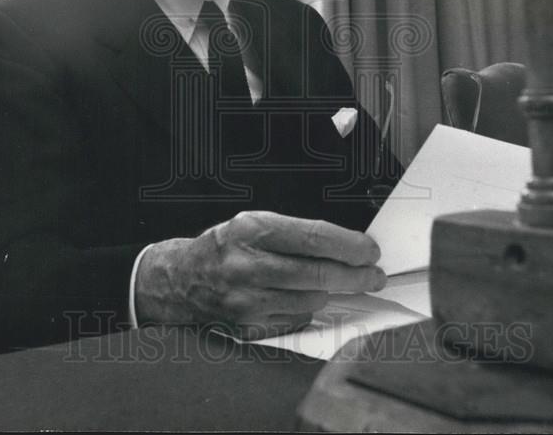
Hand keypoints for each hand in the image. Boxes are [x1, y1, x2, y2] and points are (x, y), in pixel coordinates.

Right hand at [133, 211, 385, 337]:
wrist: (179, 281)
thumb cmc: (223, 248)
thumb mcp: (251, 224)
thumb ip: (294, 233)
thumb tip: (345, 247)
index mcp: (250, 230)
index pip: (313, 237)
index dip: (348, 246)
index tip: (369, 251)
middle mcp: (247, 265)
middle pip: (317, 273)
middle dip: (355, 275)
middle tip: (373, 274)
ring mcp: (247, 300)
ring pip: (311, 300)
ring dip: (330, 292)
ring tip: (335, 284)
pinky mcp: (247, 327)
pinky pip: (295, 320)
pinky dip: (306, 310)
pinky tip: (303, 299)